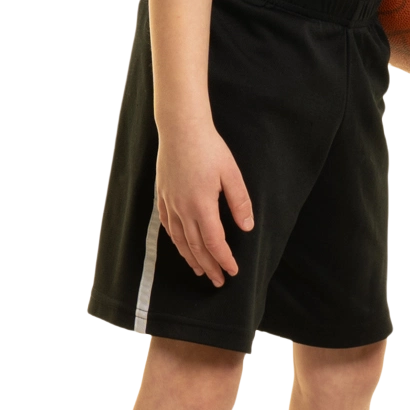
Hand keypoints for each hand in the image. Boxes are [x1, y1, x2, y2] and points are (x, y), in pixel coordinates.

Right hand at [155, 118, 254, 285]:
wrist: (180, 128)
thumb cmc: (208, 147)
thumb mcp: (231, 173)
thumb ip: (239, 202)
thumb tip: (247, 227)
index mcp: (202, 205)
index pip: (214, 243)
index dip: (224, 260)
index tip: (233, 272)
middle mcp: (183, 209)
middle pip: (196, 247)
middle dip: (209, 266)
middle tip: (218, 281)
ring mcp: (170, 203)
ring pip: (180, 240)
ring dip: (191, 258)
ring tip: (200, 271)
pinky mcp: (162, 196)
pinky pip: (168, 226)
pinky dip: (176, 241)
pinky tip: (181, 246)